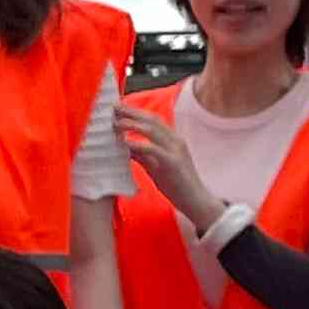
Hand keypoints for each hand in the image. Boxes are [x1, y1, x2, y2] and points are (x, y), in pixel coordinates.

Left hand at [117, 105, 211, 224]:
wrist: (195, 201)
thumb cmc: (175, 184)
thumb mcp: (155, 166)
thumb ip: (142, 155)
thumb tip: (124, 145)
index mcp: (172, 140)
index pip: (152, 120)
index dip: (135, 112)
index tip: (118, 108)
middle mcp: (175, 141)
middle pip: (151, 120)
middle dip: (131, 112)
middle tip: (113, 108)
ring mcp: (176, 150)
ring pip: (152, 130)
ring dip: (132, 124)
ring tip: (116, 123)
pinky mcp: (173, 163)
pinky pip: (154, 149)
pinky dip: (138, 144)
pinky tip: (125, 142)